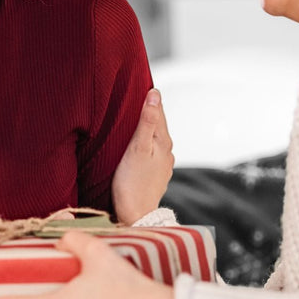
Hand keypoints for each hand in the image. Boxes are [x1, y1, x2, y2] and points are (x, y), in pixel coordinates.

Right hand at [111, 89, 174, 225]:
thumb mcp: (137, 148)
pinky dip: (143, 144)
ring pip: (153, 138)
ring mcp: (162, 163)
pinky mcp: (155, 174)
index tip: (140, 83)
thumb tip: (155, 94)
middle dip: (146, 112)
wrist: (135, 216)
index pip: (158, 110)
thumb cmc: (132, 183)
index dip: (149, 97)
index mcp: (163, 141)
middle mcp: (167, 151)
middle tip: (132, 98)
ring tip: (130, 120)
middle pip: (157, 124)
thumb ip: (147, 121)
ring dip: (144, 129)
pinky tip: (133, 145)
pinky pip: (150, 152)